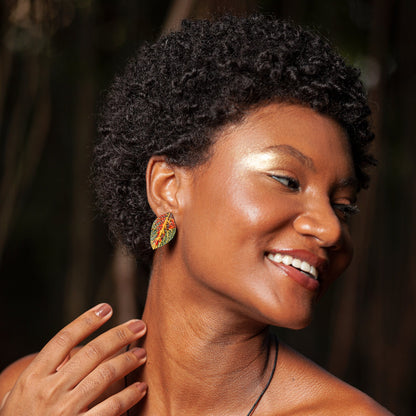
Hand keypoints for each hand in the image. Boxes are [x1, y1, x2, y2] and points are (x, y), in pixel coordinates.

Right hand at [0, 303, 146, 415]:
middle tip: (138, 325)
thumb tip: (69, 346)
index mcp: (32, 378)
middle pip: (91, 352)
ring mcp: (64, 411)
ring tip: (143, 353)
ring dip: (128, 361)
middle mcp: (48, 391)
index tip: (106, 308)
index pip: (63, 339)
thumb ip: (43, 371)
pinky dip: (128, 396)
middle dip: (119, 335)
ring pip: (104, 375)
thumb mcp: (20, 394)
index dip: (87, 320)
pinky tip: (141, 388)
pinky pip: (110, 408)